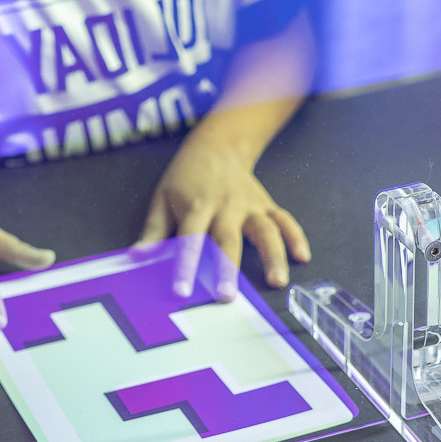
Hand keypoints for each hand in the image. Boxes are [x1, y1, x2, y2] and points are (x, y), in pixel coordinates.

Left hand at [137, 144, 309, 299]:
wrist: (218, 145)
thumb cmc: (186, 177)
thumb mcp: (162, 197)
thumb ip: (153, 230)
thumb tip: (137, 257)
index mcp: (196, 206)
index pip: (189, 239)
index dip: (185, 265)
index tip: (182, 291)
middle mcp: (226, 206)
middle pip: (228, 239)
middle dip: (228, 268)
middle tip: (228, 296)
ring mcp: (249, 206)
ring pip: (265, 231)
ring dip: (273, 256)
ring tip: (278, 281)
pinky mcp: (266, 205)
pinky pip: (285, 221)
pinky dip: (296, 237)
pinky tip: (303, 257)